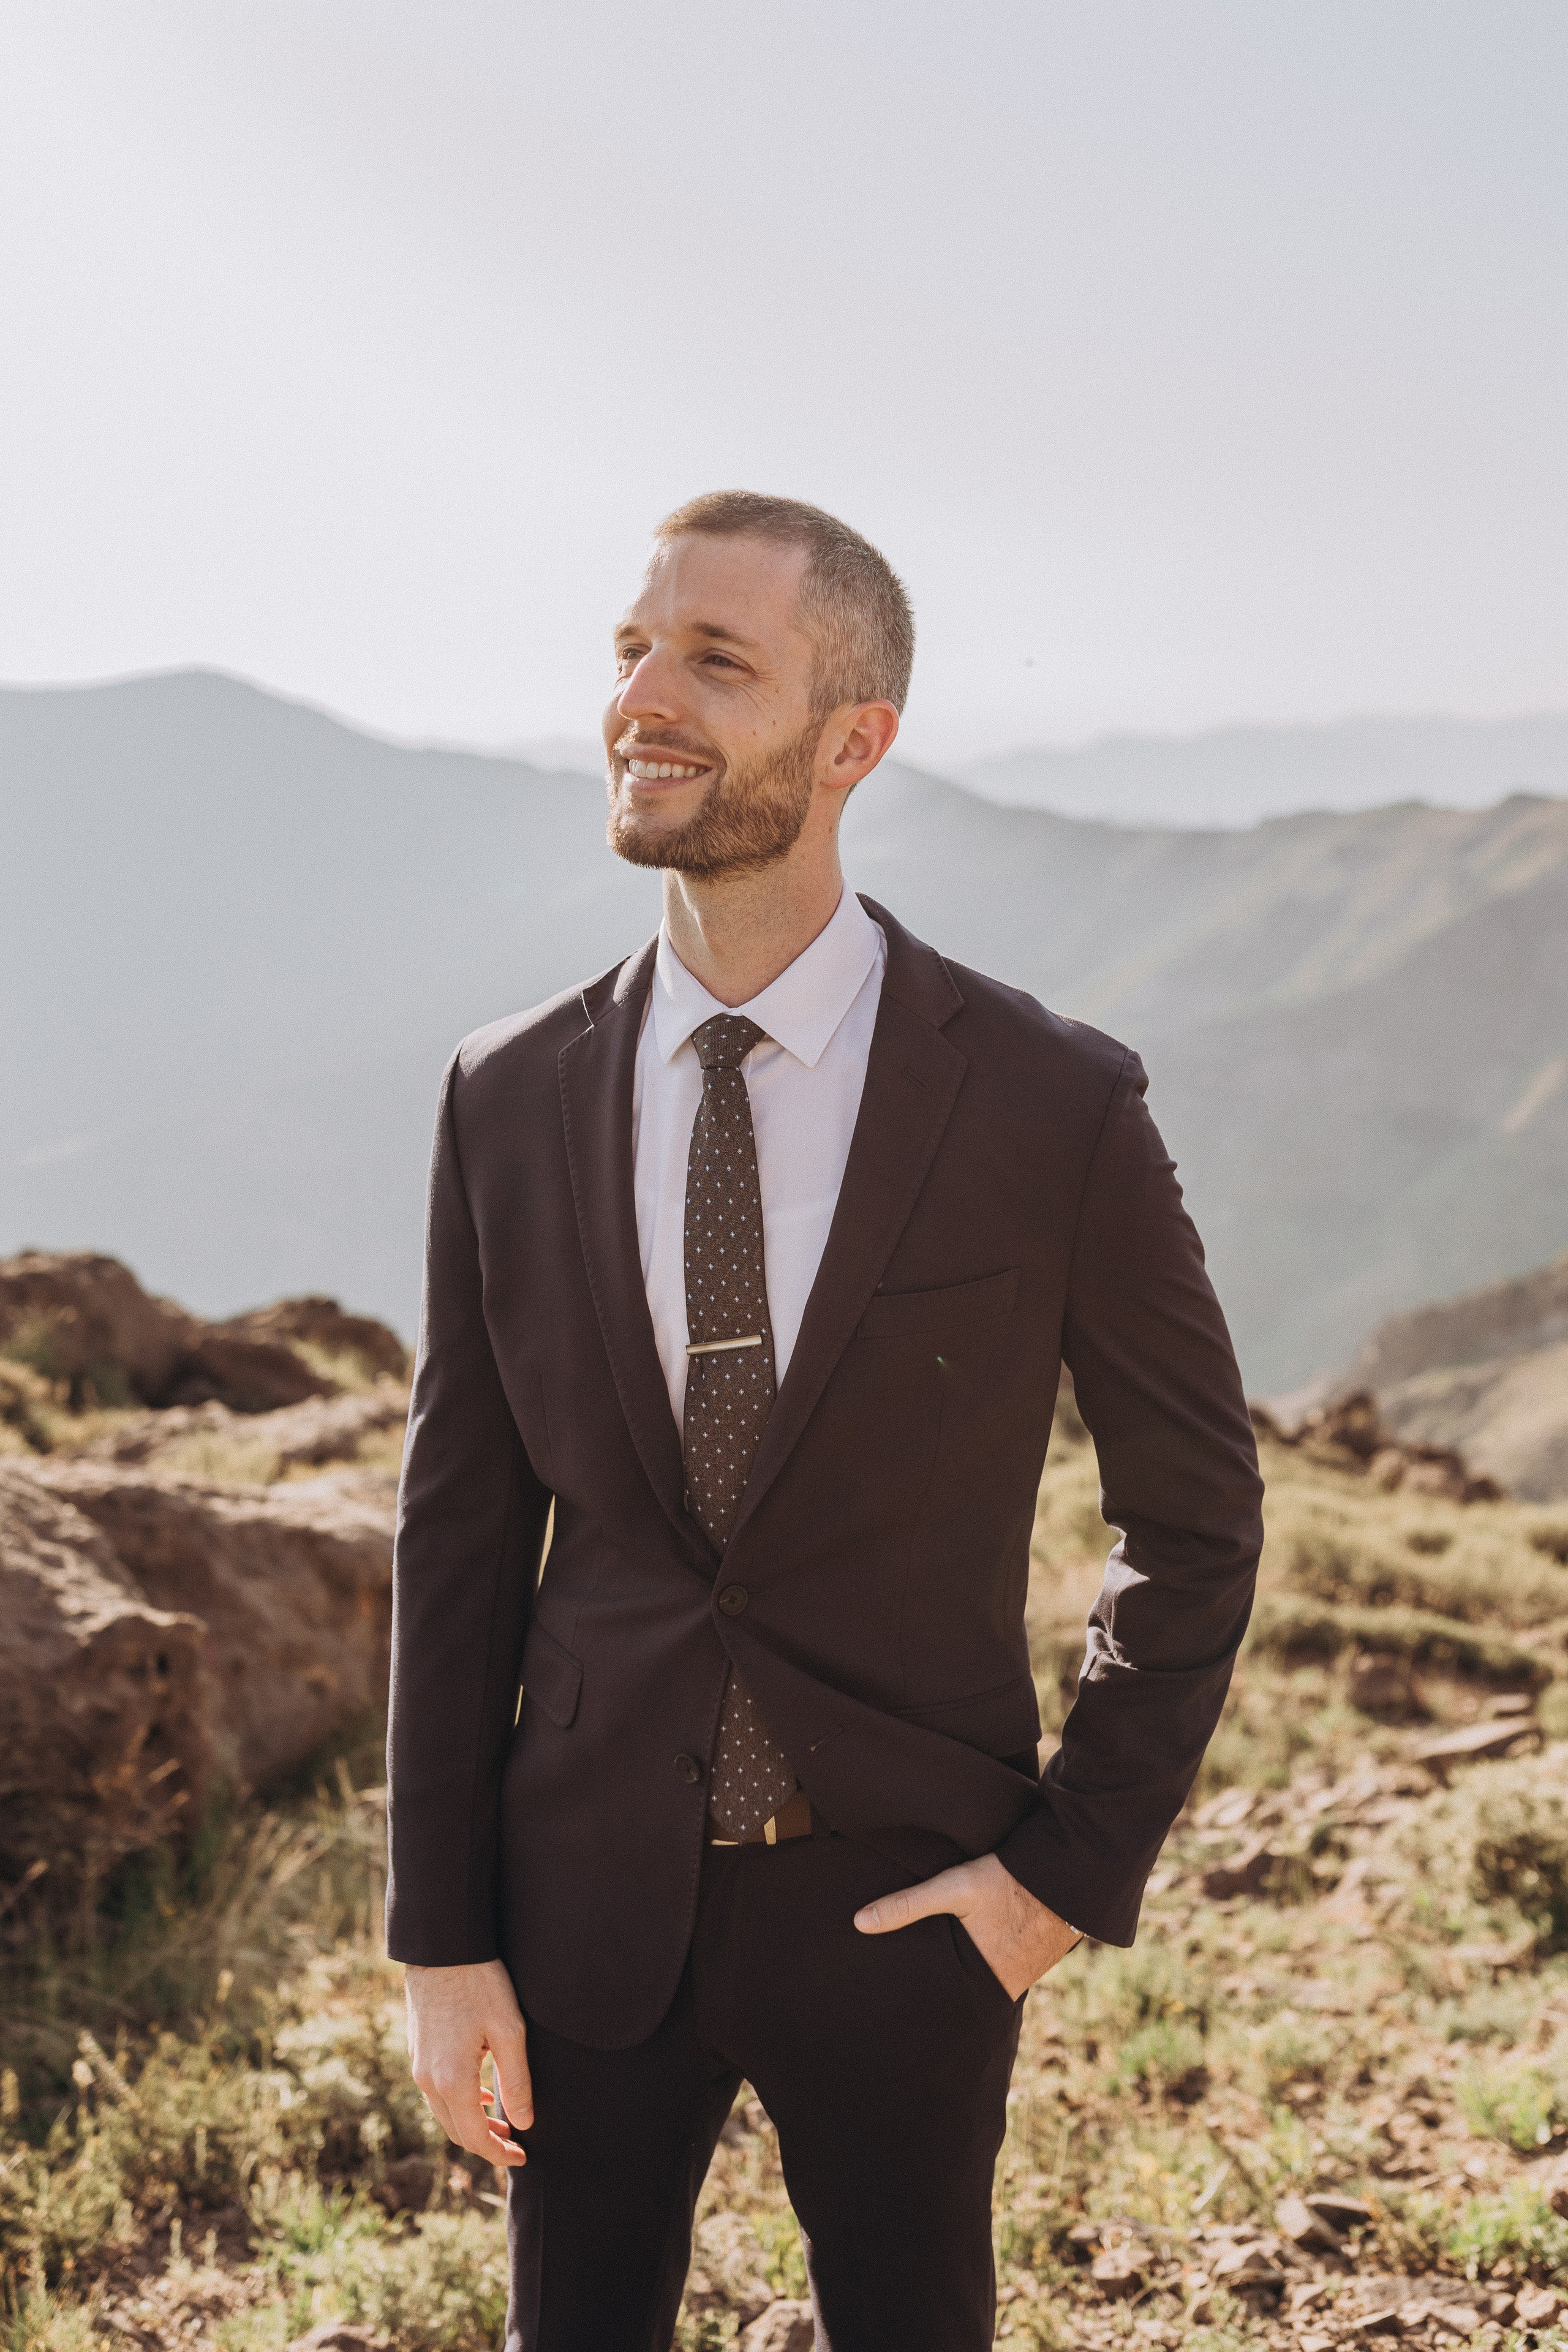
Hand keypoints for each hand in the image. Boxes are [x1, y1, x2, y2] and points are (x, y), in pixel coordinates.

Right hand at [405, 1959, 531, 2166]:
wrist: (442, 1948)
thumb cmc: (480, 1984)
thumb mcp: (509, 2031)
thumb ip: (516, 2081)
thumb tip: (523, 2123)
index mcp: (452, 2080)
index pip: (474, 2137)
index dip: (499, 2154)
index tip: (522, 2157)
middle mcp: (428, 2079)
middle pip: (456, 2131)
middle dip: (486, 2143)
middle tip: (515, 2143)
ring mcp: (418, 2065)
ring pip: (444, 2112)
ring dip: (472, 2123)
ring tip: (502, 2121)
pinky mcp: (417, 2050)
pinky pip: (436, 2091)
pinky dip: (459, 2103)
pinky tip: (481, 2094)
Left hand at [853, 1853, 1081, 1999]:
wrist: (1067, 1871)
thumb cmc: (1009, 1880)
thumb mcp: (955, 1887)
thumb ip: (909, 1904)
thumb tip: (859, 1923)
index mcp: (986, 1982)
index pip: (950, 2009)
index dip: (928, 2011)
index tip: (904, 2013)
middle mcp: (1009, 1987)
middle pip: (967, 1999)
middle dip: (946, 1997)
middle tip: (916, 1997)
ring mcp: (1027, 1974)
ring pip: (986, 1984)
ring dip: (969, 1980)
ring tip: (943, 1976)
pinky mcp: (1037, 1958)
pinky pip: (1005, 1969)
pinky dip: (989, 1964)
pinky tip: (979, 1953)